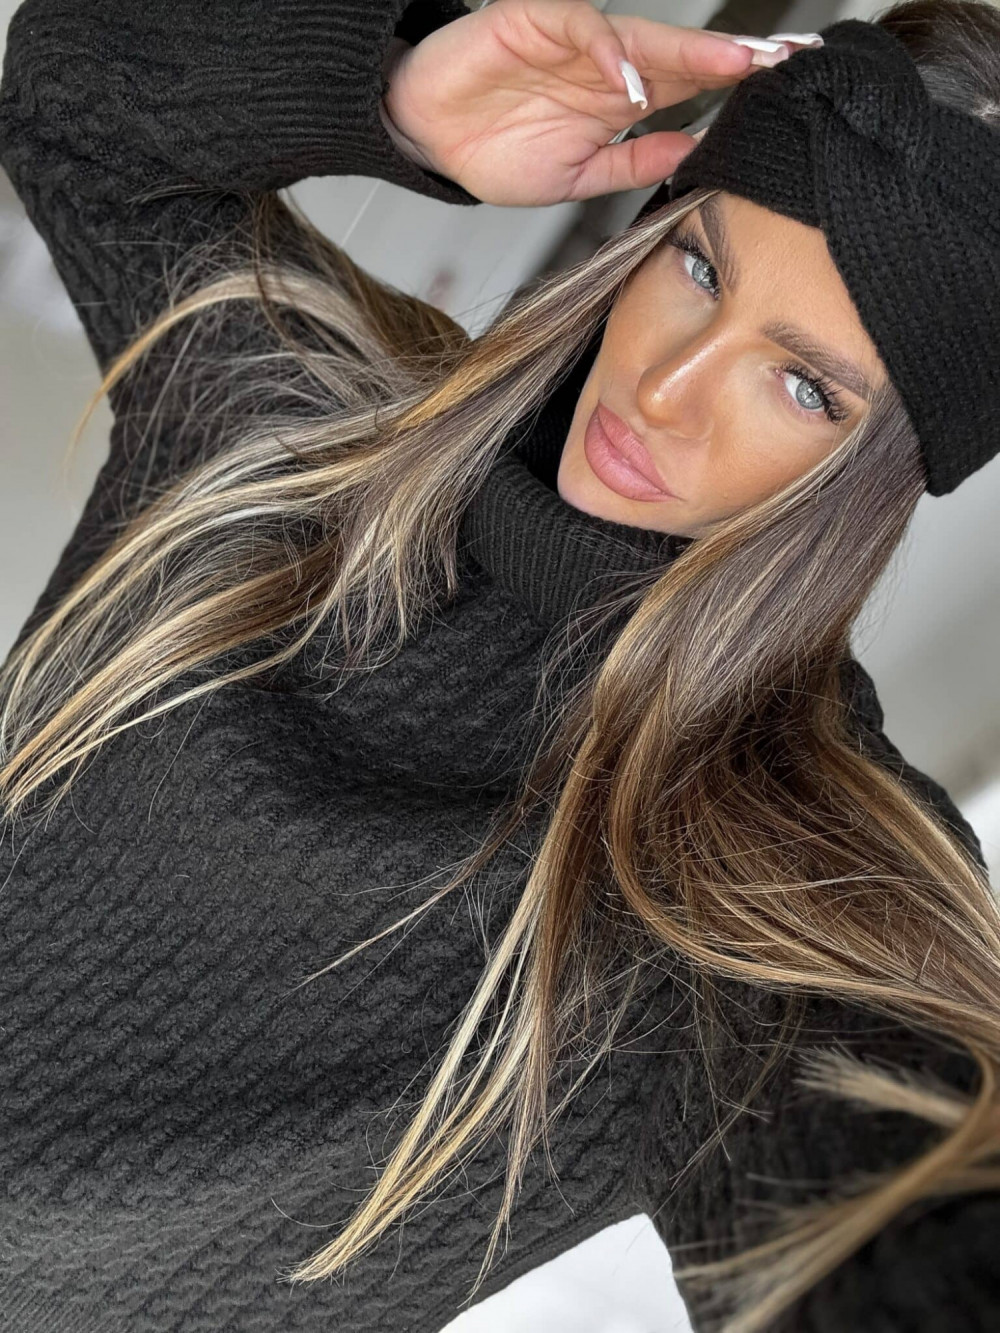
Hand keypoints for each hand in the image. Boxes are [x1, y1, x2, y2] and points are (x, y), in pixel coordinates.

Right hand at [381, 0, 809, 205]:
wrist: (426, 139)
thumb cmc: (493, 152)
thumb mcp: (576, 177)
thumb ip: (632, 164)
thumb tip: (693, 154)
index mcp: (618, 98)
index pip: (688, 85)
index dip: (732, 84)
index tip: (782, 89)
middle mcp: (606, 64)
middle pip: (682, 53)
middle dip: (734, 57)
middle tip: (786, 61)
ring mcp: (574, 41)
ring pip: (644, 33)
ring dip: (693, 48)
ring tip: (737, 62)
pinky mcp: (535, 20)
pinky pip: (582, 28)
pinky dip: (609, 51)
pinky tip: (633, 78)